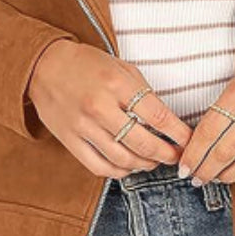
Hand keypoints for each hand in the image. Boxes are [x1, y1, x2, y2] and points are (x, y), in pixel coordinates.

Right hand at [27, 40, 191, 177]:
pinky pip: (100, 166)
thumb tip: (169, 123)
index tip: (190, 141)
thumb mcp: (122, 68)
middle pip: (144, 143)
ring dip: (145, 165)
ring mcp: (83, 127)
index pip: (158, 116)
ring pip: (123, 159)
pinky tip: (129, 166)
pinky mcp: (69, 141)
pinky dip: (119, 171)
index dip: (179, 134)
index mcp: (117, 84)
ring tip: (154, 161)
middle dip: (167, 154)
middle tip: (177, 157)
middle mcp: (100, 107)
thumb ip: (144, 94)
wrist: (44, 65)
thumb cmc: (88, 64)